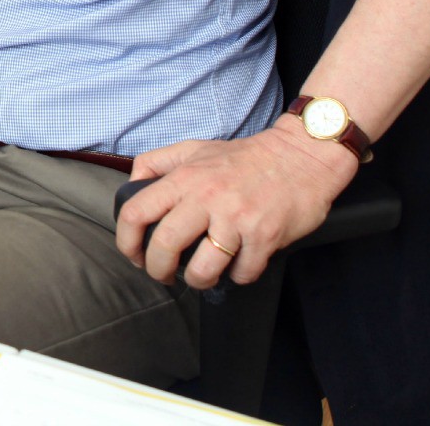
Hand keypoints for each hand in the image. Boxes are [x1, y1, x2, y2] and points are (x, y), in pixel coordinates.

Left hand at [114, 121, 357, 289]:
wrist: (302, 156)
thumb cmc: (245, 157)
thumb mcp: (194, 149)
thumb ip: (157, 163)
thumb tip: (131, 186)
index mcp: (185, 177)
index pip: (135, 212)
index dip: (126, 242)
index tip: (134, 255)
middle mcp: (206, 197)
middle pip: (164, 247)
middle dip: (157, 270)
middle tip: (164, 274)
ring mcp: (236, 218)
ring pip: (202, 269)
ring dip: (198, 281)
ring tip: (201, 276)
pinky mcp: (265, 236)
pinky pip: (242, 273)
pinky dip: (239, 276)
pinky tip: (240, 264)